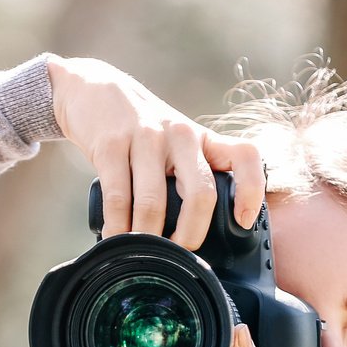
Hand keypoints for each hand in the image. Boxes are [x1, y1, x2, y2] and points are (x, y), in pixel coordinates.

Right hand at [46, 55, 265, 251]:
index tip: (242, 222)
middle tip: (178, 254)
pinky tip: (116, 239)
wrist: (94, 91)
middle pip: (201, 194)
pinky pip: (118, 198)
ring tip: (142, 254)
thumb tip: (198, 234)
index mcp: (203, 139)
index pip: (244, 156)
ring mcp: (146, 138)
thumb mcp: (176, 142)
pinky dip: (117, 228)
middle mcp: (182, 135)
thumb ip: (191, 175)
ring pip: (154, 203)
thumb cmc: (141, 129)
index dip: (251, 192)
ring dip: (148, 239)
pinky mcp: (111, 145)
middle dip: (190, 235)